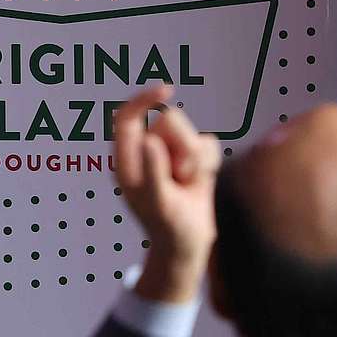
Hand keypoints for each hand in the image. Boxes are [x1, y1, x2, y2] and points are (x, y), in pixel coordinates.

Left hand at [113, 84, 217, 304]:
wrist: (189, 245)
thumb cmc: (168, 226)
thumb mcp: (158, 202)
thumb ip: (153, 171)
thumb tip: (149, 140)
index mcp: (127, 158)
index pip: (128, 116)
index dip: (144, 99)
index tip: (167, 91)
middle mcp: (148, 151)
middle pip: (170, 122)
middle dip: (183, 146)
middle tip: (181, 176)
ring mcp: (172, 153)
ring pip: (193, 133)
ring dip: (198, 159)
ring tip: (190, 184)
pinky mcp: (194, 158)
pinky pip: (209, 143)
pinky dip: (209, 163)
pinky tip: (201, 183)